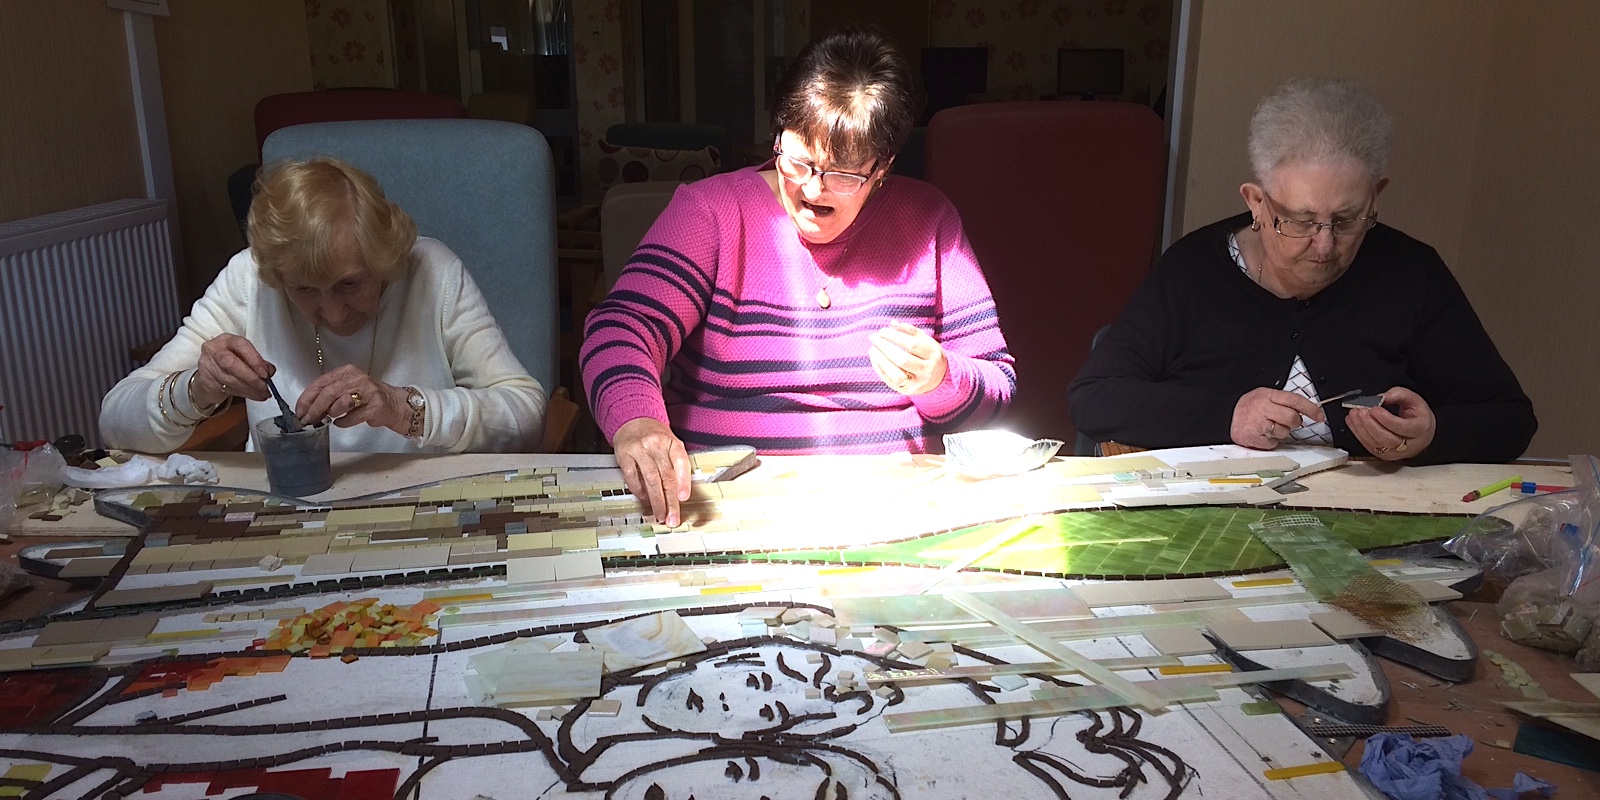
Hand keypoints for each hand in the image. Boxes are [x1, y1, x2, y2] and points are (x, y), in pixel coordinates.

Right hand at [195, 333, 273, 405]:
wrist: (207, 376)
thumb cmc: (227, 363)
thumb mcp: (243, 357)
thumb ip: (257, 362)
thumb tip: (270, 370)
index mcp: (227, 340)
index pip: (241, 345)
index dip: (254, 359)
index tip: (265, 372)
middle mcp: (215, 349)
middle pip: (232, 363)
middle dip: (251, 377)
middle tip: (264, 385)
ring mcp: (208, 365)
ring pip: (231, 379)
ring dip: (250, 389)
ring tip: (263, 393)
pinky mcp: (205, 380)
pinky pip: (228, 389)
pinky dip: (244, 393)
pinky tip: (254, 395)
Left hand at [294, 365, 408, 433]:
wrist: (392, 403)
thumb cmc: (365, 397)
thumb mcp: (345, 389)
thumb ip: (327, 395)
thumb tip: (306, 410)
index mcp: (346, 371)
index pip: (321, 382)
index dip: (307, 398)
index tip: (300, 411)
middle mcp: (357, 378)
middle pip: (329, 393)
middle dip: (315, 409)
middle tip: (308, 421)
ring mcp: (368, 392)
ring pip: (341, 403)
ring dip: (331, 414)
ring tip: (330, 418)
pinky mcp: (375, 407)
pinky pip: (352, 417)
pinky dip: (343, 422)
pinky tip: (341, 423)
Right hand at [612, 417, 692, 526]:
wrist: (634, 420)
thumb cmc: (656, 436)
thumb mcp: (671, 444)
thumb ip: (677, 465)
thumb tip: (681, 493)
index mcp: (671, 442)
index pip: (680, 462)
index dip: (683, 481)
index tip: (683, 498)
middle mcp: (656, 444)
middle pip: (666, 476)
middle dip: (670, 500)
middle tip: (672, 517)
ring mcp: (639, 449)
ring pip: (650, 479)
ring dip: (656, 500)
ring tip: (660, 514)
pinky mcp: (624, 455)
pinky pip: (632, 476)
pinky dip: (638, 490)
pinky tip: (644, 498)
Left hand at [868, 323, 947, 394]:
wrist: (939, 377)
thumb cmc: (928, 354)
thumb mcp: (924, 340)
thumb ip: (909, 331)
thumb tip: (892, 323)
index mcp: (933, 354)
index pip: (912, 345)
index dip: (894, 337)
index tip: (882, 331)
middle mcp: (927, 370)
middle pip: (903, 360)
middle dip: (885, 348)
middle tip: (873, 337)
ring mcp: (917, 383)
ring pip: (896, 374)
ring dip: (881, 360)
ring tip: (872, 348)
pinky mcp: (907, 391)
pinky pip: (889, 380)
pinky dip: (879, 368)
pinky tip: (874, 357)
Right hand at [1231, 387, 1323, 449]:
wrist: (1225, 416)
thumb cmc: (1248, 408)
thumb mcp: (1264, 396)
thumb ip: (1283, 402)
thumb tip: (1306, 410)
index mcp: (1268, 395)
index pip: (1294, 400)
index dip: (1310, 408)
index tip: (1320, 415)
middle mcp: (1263, 408)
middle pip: (1292, 418)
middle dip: (1294, 422)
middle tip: (1287, 422)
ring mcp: (1258, 424)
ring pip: (1284, 432)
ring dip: (1280, 432)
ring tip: (1269, 427)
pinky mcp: (1255, 438)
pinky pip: (1273, 443)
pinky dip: (1270, 441)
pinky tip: (1262, 434)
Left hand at [1346, 386, 1434, 460]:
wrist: (1421, 433)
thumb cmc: (1417, 416)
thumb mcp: (1413, 400)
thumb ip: (1398, 394)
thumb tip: (1380, 397)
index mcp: (1419, 428)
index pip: (1401, 427)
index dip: (1386, 419)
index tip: (1374, 409)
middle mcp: (1408, 444)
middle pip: (1386, 438)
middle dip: (1370, 424)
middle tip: (1361, 411)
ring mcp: (1395, 452)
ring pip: (1375, 444)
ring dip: (1361, 428)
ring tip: (1354, 414)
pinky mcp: (1383, 454)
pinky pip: (1368, 445)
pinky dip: (1357, 433)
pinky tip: (1352, 421)